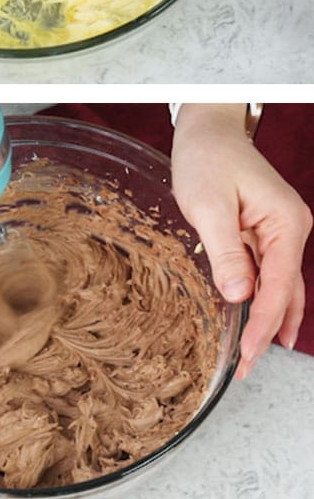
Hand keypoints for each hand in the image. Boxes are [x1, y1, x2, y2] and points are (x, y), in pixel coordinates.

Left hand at [171, 104, 311, 378]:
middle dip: (268, 331)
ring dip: (268, 318)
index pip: (278, 287)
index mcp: (287, 224)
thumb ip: (226, 251)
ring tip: (255, 354)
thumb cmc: (206, 160)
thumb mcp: (209, 205)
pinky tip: (254, 318)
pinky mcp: (263, 230)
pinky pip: (266, 271)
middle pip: (284, 291)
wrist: (207, 130)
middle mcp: (292, 229)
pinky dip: (260, 296)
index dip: (263, 324)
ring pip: (279, 285)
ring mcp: (280, 230)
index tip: (249, 355)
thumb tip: (241, 294)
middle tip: (247, 367)